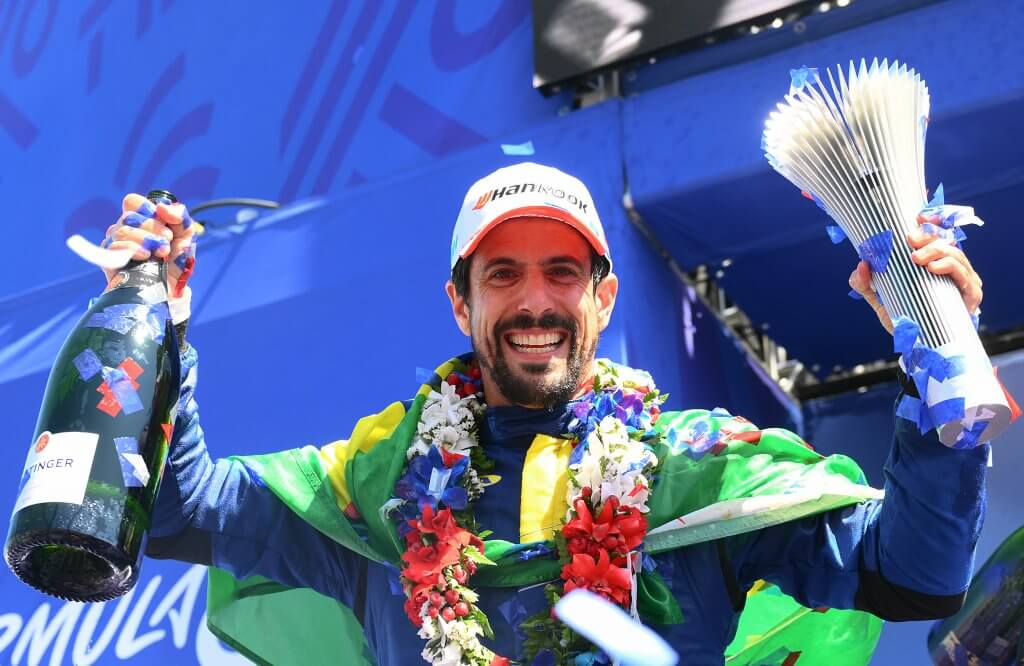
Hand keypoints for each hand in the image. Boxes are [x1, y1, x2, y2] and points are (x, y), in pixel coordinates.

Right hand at [101, 193, 195, 298]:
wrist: (172, 290)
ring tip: (161, 253)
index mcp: (141, 221)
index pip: (132, 202)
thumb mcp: (186, 236)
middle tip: (167, 242)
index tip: (165, 223)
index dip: (146, 207)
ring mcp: (116, 245)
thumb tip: (162, 207)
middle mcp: (125, 230)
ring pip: (122, 230)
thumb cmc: (176, 262)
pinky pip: (113, 247)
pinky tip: (145, 256)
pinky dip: (131, 248)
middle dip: (153, 227)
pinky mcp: (109, 261)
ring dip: (145, 239)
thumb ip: (180, 217)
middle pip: (129, 216)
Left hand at [848, 214, 982, 333]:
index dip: (930, 222)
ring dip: (936, 251)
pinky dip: (949, 268)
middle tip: (909, 240)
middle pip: (945, 241)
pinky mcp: (971, 295)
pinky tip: (933, 268)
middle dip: (928, 237)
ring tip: (917, 258)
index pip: (935, 235)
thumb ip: (865, 283)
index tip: (917, 216)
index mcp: (931, 261)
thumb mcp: (879, 298)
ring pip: (956, 255)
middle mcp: (950, 266)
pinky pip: (965, 276)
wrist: (920, 345)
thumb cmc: (905, 315)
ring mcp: (963, 279)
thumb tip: (860, 265)